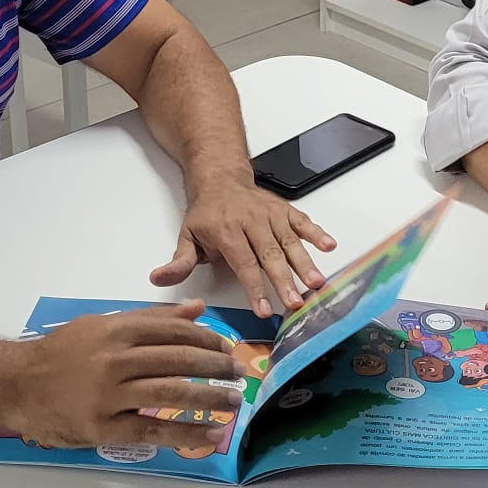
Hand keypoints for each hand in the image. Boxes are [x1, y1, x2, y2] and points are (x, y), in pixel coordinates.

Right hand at [11, 301, 242, 449]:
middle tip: (239, 374)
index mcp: (117, 330)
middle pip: (178, 360)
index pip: (173, 331)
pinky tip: (207, 436)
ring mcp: (109, 394)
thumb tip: (195, 308)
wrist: (15, 383)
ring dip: (209, 398)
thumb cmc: (60, 353)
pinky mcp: (103, 426)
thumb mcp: (102, 325)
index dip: (206, 340)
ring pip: (170, 393)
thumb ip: (150, 318)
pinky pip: (152, 429)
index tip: (228, 348)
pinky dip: (184, 433)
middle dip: (215, 367)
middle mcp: (116, 358)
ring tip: (233, 403)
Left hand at [150, 176, 337, 317]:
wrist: (220, 178)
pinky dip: (317, 232)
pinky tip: (329, 246)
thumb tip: (158, 278)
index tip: (265, 310)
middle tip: (296, 303)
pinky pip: (303, 221)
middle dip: (285, 281)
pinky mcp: (284, 210)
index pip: (244, 264)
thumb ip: (179, 262)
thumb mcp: (187, 236)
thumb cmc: (206, 213)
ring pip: (290, 241)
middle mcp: (251, 222)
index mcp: (227, 231)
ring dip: (305, 262)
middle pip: (270, 255)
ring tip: (316, 283)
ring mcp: (270, 215)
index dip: (255, 289)